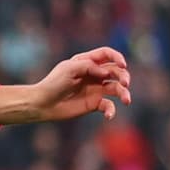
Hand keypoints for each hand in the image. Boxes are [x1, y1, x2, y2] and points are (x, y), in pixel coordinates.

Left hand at [0, 47, 132, 124]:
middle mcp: (94, 74)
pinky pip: (108, 106)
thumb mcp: (69, 69)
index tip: (122, 64)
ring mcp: (95, 89)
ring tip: (126, 100)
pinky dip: (112, 110)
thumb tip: (106, 72)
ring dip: (124, 93)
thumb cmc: (53, 83)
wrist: (43, 104)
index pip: (107, 55)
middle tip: (124, 83)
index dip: (117, 57)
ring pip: (117, 88)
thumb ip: (88, 66)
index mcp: (87, 62)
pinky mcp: (94, 103)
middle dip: (124, 76)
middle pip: (116, 71)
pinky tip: (109, 115)